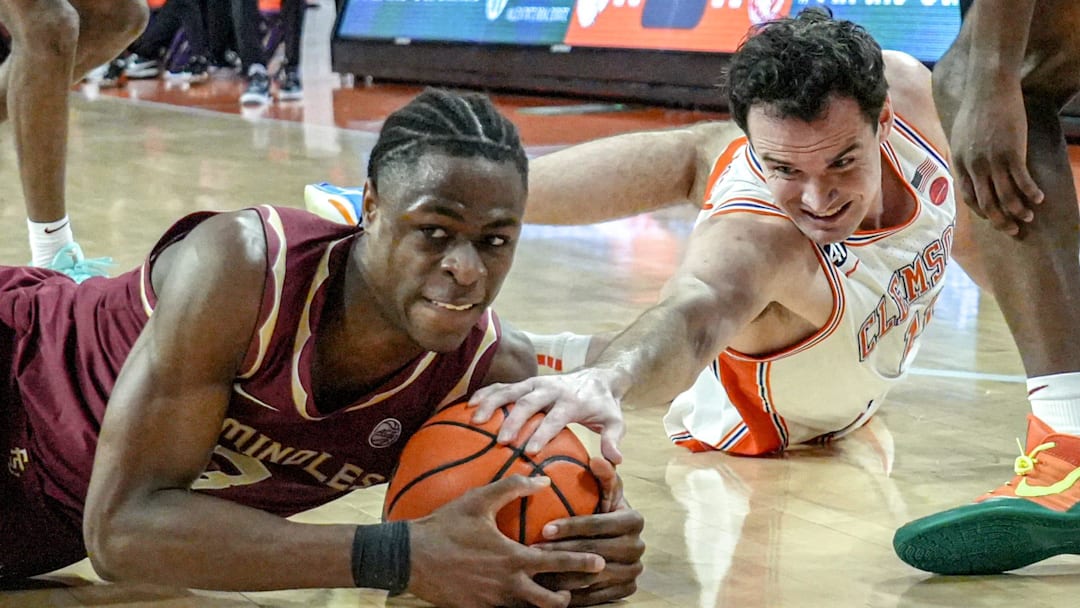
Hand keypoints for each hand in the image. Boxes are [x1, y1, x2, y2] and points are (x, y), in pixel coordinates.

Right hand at [407, 475, 604, 607]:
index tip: (600, 563)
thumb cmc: (445, 525)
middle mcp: (506, 585)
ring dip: (544, 602)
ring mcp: (492, 601)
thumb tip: (542, 479)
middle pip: (550, 601)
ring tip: (554, 593)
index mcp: (512, 558)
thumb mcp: (478, 500)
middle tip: (580, 587)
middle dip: (568, 596)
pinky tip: (518, 594)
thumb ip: (513, 487)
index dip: (582, 564)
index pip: (557, 565)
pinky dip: (518, 605)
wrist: (408, 557)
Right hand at [469, 368, 626, 463]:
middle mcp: (551, 389)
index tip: (530, 451)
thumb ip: (613, 440)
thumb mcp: (615, 421)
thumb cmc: (603, 406)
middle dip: (514, 420)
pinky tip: (468, 406)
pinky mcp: (526, 382)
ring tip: (475, 419)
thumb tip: (614, 461)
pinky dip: (486, 393)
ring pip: (511, 390)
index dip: (543, 433)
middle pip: (529, 402)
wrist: (598, 377)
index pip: (555, 417)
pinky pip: (503, 386)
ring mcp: (536, 383)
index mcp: (571, 401)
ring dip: (492, 403)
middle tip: (501, 441)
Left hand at [534, 458, 644, 605]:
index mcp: (634, 520)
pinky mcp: (627, 590)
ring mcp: (633, 571)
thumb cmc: (600, 509)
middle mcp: (638, 547)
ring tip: (536, 569)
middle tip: (534, 550)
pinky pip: (596, 596)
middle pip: (595, 551)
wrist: (612, 541)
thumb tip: (598, 459)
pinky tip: (549, 587)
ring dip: (562, 574)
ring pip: (593, 576)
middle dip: (562, 551)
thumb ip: (602, 475)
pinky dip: (572, 593)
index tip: (545, 528)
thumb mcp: (603, 490)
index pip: (599, 524)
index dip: (571, 526)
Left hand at [950, 81, 1043, 235]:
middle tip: (1013, 229)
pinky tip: (1039, 198)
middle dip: (1000, 220)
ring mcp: (992, 161)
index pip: (969, 198)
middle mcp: (973, 167)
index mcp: (960, 164)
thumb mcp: (961, 138)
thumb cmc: (976, 110)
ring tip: (1028, 217)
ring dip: (1018, 211)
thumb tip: (970, 171)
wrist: (988, 89)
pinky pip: (1022, 181)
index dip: (982, 212)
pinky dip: (1031, 193)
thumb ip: (965, 157)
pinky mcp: (1011, 153)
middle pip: (987, 203)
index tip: (994, 218)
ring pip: (1005, 197)